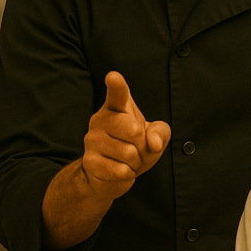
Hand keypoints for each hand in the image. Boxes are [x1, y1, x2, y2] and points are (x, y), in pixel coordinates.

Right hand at [82, 71, 170, 202]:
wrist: (111, 174)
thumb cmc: (133, 147)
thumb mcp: (154, 137)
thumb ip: (161, 132)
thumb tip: (153, 144)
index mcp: (116, 107)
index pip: (117, 93)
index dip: (116, 85)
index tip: (113, 76)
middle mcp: (100, 119)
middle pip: (134, 131)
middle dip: (142, 144)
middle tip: (135, 147)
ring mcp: (92, 140)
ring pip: (129, 153)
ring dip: (135, 162)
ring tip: (126, 160)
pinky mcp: (89, 161)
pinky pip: (121, 170)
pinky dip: (127, 174)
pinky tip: (119, 170)